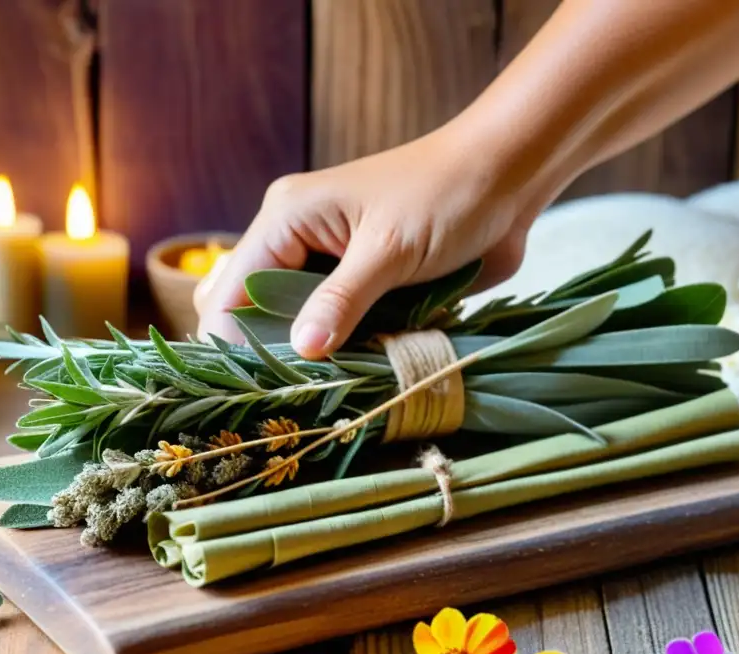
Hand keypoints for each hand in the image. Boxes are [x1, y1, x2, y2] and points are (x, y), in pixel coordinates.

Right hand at [194, 128, 534, 358]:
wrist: (507, 177)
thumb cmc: (447, 195)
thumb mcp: (390, 249)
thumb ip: (343, 300)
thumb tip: (303, 350)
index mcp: (287, 218)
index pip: (231, 289)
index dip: (233, 340)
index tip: (257, 388)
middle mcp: (296, 240)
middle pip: (250, 310)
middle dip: (266, 351)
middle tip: (292, 391)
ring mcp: (327, 264)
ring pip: (291, 324)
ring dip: (307, 355)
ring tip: (322, 388)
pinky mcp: (360, 284)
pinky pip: (332, 326)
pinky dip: (340, 350)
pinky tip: (353, 370)